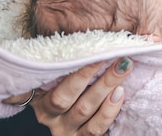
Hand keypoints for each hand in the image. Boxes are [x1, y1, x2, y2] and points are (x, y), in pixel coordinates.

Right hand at [4, 58, 132, 134]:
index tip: (77, 52)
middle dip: (86, 74)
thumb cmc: (72, 86)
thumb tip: (71, 35)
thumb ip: (65, 62)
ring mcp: (65, 129)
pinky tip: (120, 93)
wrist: (78, 120)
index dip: (54, 70)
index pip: (41, 83)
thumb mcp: (60, 75)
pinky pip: (95, 128)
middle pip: (63, 97)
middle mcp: (48, 114)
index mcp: (39, 95)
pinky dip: (109, 110)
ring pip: (83, 110)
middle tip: (107, 54)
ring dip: (104, 87)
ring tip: (122, 68)